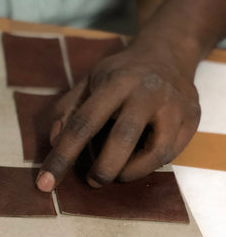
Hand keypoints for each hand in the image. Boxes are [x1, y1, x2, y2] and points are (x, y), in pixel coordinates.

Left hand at [36, 41, 200, 190]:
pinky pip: (171, 154)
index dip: (62, 156)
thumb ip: (68, 109)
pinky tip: (137, 162)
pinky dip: (150, 166)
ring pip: (155, 153)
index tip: (45, 184)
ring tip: (116, 174)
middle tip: (93, 180)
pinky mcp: (191, 118)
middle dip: (103, 170)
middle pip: (122, 139)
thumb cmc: (120, 74)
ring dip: (129, 173)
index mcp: (115, 83)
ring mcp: (174, 106)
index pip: (83, 124)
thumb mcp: (89, 82)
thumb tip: (54, 141)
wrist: (168, 52)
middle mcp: (147, 92)